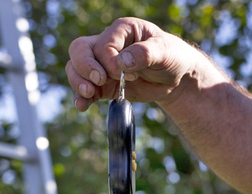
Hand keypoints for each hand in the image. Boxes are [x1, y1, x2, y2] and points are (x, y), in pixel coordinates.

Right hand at [66, 18, 197, 110]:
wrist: (175, 77)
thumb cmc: (171, 57)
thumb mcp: (165, 51)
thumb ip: (145, 54)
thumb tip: (122, 62)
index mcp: (122, 30)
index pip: (104, 44)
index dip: (110, 62)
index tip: (129, 75)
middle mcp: (108, 44)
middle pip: (80, 50)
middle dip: (86, 67)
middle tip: (100, 81)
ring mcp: (103, 66)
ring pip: (76, 68)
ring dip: (78, 82)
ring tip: (90, 94)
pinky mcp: (104, 85)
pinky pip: (85, 90)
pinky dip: (81, 98)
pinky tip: (82, 106)